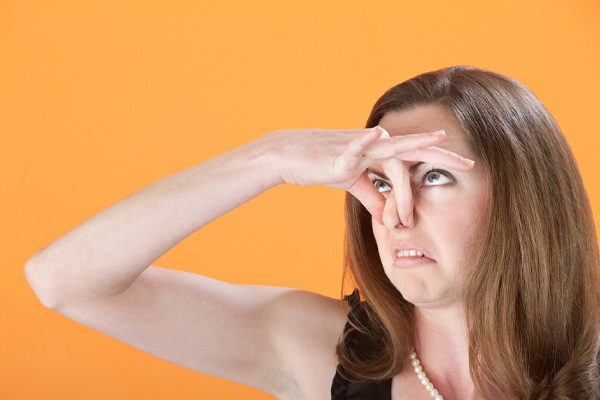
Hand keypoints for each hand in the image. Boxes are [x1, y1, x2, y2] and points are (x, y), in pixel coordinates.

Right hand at [266, 126, 474, 223]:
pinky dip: (365, 140)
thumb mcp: (351, 183)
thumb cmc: (320, 165)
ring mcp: (357, 145)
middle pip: (414, 149)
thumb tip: (387, 217)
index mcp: (379, 151)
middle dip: (442, 155)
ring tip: (438, 139)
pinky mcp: (338, 153)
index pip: (414, 157)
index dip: (436, 167)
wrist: (289, 155)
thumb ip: (372, 196)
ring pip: (390, 148)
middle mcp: (374, 143)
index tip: (460, 178)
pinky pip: (354, 145)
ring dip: (413, 149)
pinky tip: (378, 132)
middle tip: (470, 164)